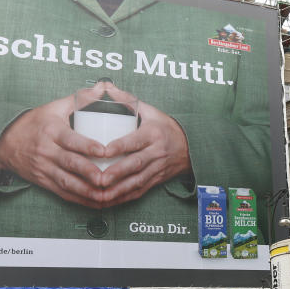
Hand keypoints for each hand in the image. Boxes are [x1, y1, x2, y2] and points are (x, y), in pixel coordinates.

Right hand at [0, 83, 108, 207]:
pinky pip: (64, 193)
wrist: (4, 142)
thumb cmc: (35, 123)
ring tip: (106, 194)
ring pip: (67, 182)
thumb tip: (104, 87)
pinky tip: (96, 202)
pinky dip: (81, 199)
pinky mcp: (44, 181)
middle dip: (89, 173)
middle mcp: (47, 151)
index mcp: (51, 131)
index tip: (104, 151)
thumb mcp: (54, 107)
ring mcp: (44, 168)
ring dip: (87, 191)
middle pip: (70, 164)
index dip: (87, 146)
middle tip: (108, 178)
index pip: (70, 140)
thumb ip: (80, 98)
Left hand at [99, 84, 191, 206]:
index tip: (103, 151)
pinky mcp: (156, 180)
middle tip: (99, 179)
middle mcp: (157, 152)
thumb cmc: (164, 127)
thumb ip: (126, 100)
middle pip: (135, 164)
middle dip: (117, 173)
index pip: (135, 141)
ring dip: (119, 190)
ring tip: (101, 195)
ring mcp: (157, 168)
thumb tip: (104, 87)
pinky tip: (110, 201)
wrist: (190, 146)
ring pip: (137, 181)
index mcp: (153, 133)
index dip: (120, 146)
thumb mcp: (150, 110)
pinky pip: (140, 191)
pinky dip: (124, 197)